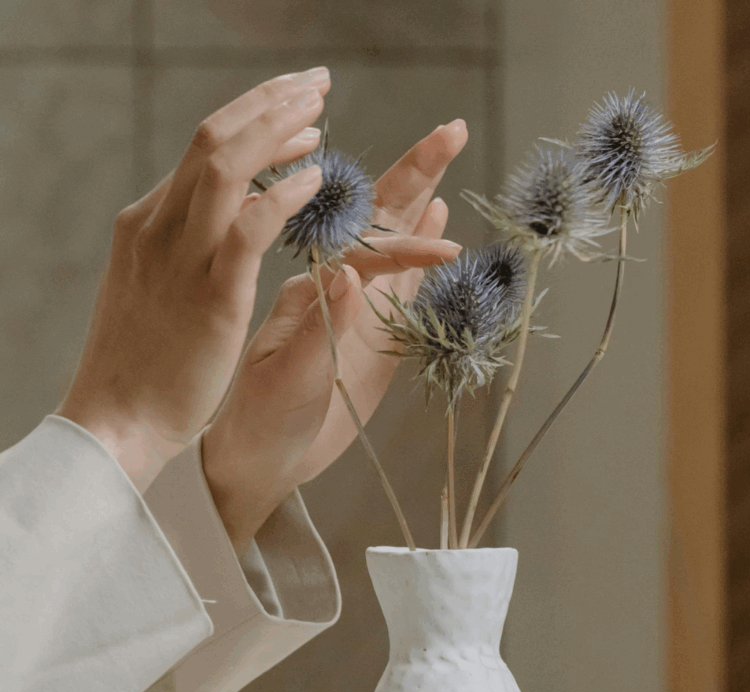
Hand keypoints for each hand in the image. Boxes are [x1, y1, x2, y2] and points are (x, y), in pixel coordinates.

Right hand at [54, 67, 331, 492]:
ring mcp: (181, 257)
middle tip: (316, 83)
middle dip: (269, 102)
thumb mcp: (154, 288)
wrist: (118, 420)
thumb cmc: (144, 362)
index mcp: (147, 223)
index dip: (252, 120)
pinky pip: (249, 225)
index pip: (203, 151)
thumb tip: (212, 215)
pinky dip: (283, 194)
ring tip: (321, 112)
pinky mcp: (210, 294)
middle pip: (215, 138)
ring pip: (227, 164)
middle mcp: (159, 226)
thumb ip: (180, 247)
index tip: (295, 112)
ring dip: (278, 128)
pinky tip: (316, 178)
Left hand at [201, 121, 467, 556]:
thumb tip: (348, 274)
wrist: (257, 460)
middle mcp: (331, 291)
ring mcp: (353, 311)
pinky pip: (397, 286)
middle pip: (374, 221)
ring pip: (388, 244)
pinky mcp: (372, 338)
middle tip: (450, 130)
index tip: (441, 221)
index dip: (404, 235)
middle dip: (412, 175)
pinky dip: (415, 252)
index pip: (361, 247)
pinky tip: (431, 224)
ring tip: (439, 162)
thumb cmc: (258, 422)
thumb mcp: (287, 380)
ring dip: (414, 203)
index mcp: (306, 293)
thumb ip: (319, 329)